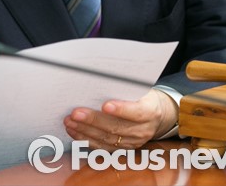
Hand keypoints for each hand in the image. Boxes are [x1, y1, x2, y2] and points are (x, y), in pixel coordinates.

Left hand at [63, 88, 177, 150]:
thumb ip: (123, 87)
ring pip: (107, 139)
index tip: (105, 105)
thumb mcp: (139, 88)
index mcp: (150, 111)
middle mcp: (143, 130)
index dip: (121, 110)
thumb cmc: (141, 95)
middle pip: (117, 127)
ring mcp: (133, 141)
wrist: (156, 113)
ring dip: (85, 131)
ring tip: (69, 121)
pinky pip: (103, 147)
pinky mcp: (123, 148)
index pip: (137, 112)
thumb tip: (97, 76)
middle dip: (93, 120)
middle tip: (75, 113)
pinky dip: (86, 139)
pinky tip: (74, 131)